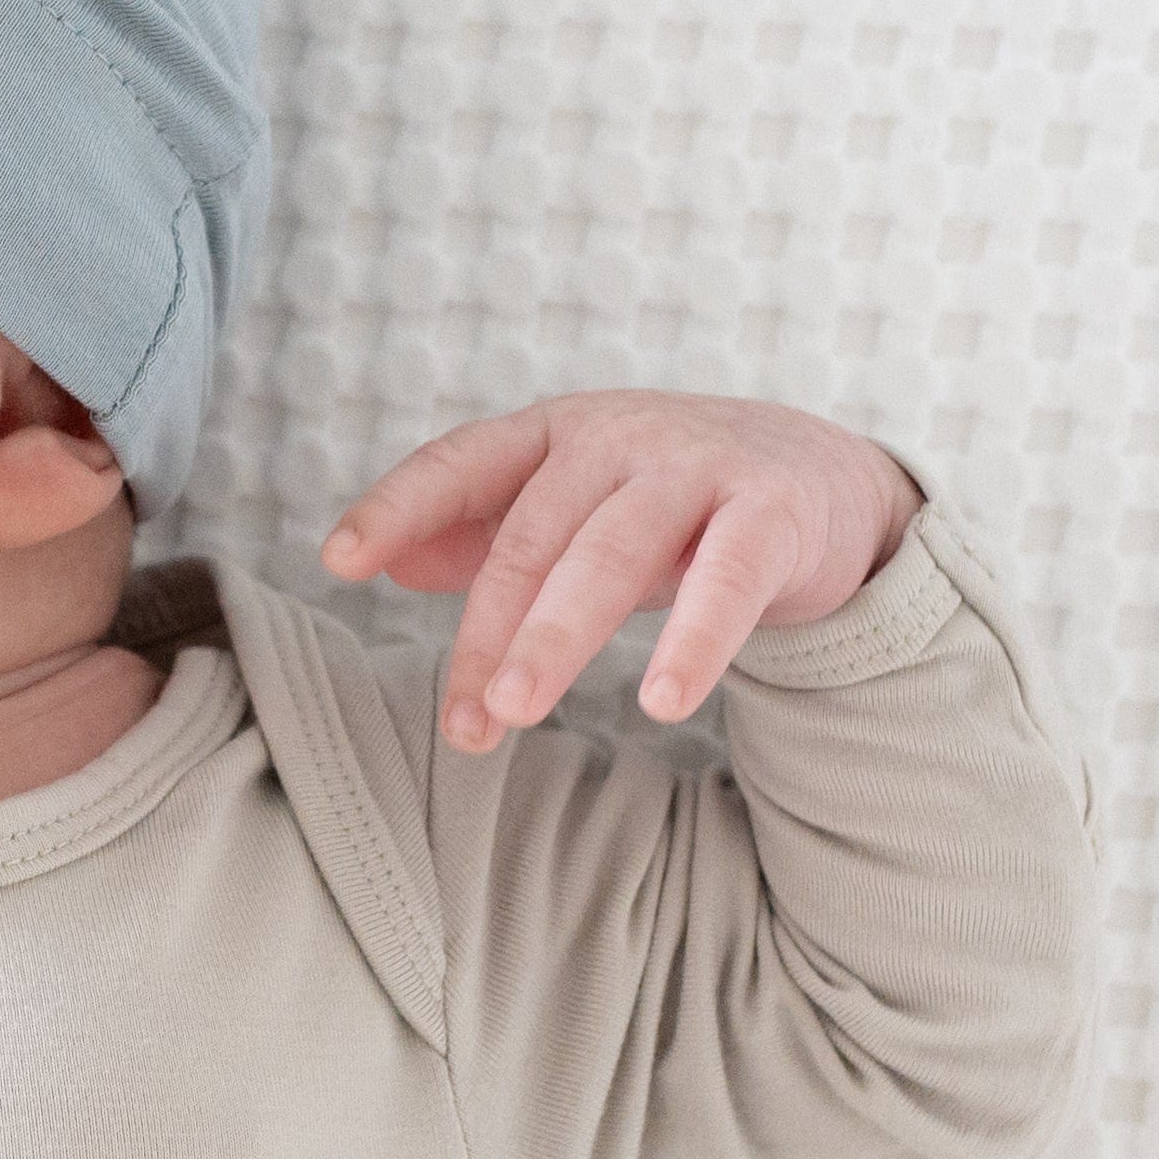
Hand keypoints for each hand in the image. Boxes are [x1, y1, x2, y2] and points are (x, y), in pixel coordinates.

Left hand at [318, 390, 921, 752]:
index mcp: (553, 434)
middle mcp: (615, 438)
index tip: (338, 561)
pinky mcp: (772, 512)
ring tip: (516, 711)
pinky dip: (692, 642)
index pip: (458, 463)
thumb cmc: (668, 505)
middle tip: (462, 723)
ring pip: (610, 555)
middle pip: (529, 538)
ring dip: (556, 637)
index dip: (396, 507)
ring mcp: (695, 467)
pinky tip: (660, 701)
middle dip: (486, 634)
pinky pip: (725, 581)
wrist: (821, 482)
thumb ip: (481, 534)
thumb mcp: (571, 509)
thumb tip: (384, 567)